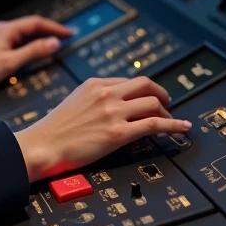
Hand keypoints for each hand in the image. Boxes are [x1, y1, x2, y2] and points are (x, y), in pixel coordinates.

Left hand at [0, 15, 72, 96]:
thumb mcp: (10, 63)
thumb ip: (33, 52)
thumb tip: (54, 42)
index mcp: (7, 30)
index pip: (36, 23)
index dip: (55, 27)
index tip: (70, 33)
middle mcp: (3, 31)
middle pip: (32, 27)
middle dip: (50, 31)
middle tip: (68, 38)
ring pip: (25, 36)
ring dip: (41, 39)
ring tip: (57, 46)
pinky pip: (19, 43)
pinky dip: (31, 46)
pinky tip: (36, 55)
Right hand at [13, 77, 192, 181]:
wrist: (44, 145)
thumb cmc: (54, 129)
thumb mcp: (73, 102)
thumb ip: (93, 99)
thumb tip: (111, 105)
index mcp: (93, 84)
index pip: (128, 80)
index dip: (143, 90)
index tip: (149, 97)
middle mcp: (105, 94)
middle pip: (145, 84)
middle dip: (161, 94)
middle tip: (166, 103)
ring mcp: (113, 112)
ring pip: (153, 103)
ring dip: (167, 111)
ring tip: (172, 120)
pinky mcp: (118, 133)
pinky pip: (154, 124)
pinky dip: (173, 125)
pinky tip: (182, 127)